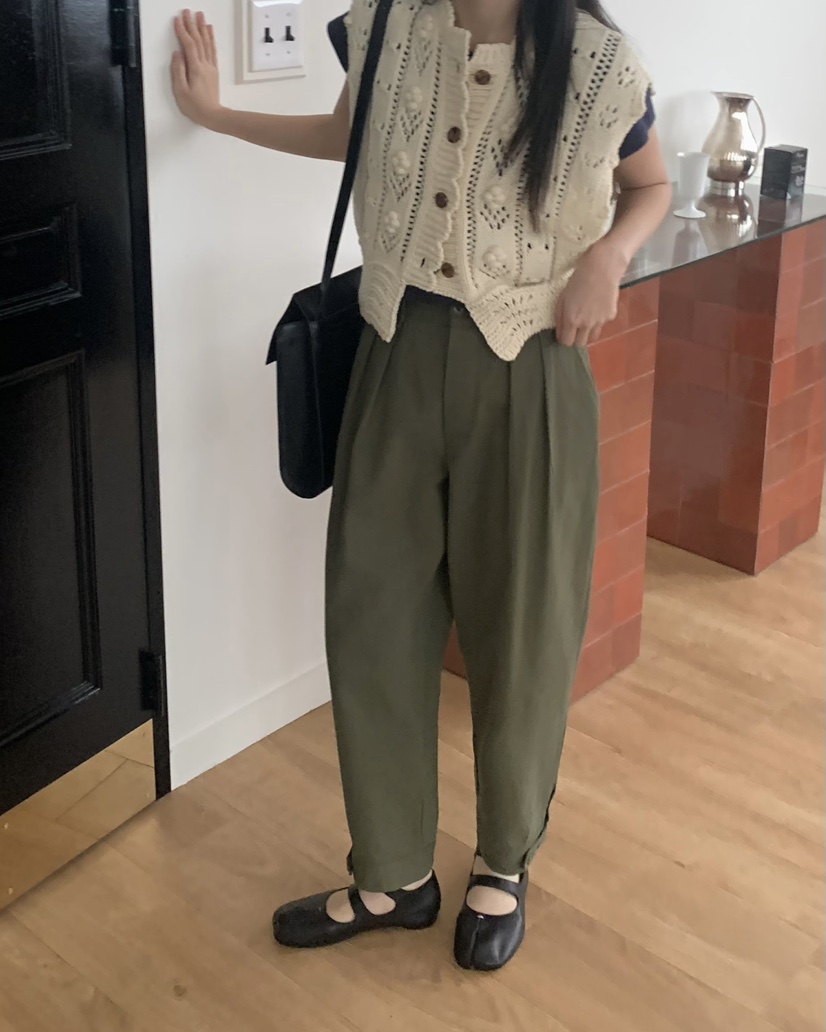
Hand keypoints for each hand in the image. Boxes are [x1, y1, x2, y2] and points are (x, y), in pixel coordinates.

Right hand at [172, 10, 221, 127]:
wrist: (213, 116)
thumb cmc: (195, 107)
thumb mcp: (180, 91)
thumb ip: (178, 71)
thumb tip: (177, 54)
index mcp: (195, 69)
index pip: (188, 45)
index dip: (182, 31)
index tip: (177, 20)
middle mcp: (204, 65)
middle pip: (198, 40)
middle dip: (192, 25)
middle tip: (187, 12)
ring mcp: (210, 67)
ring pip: (207, 43)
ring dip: (202, 28)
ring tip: (200, 16)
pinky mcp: (213, 71)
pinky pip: (212, 50)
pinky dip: (211, 39)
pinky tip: (209, 31)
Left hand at [554, 243, 625, 347]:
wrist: (603, 267)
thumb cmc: (579, 278)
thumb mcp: (562, 297)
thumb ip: (560, 316)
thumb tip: (560, 329)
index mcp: (572, 320)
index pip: (566, 342)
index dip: (563, 338)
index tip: (564, 332)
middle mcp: (586, 324)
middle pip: (579, 344)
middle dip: (575, 338)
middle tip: (574, 328)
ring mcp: (600, 321)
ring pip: (592, 338)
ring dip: (587, 333)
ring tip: (586, 320)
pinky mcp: (610, 316)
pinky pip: (602, 325)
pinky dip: (598, 320)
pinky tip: (597, 307)